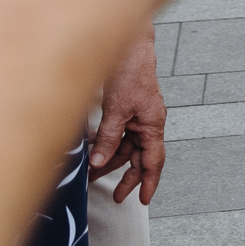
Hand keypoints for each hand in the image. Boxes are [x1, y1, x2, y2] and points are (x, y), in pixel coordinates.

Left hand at [90, 27, 165, 204]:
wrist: (128, 45)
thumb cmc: (130, 72)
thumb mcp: (117, 109)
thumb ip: (108, 138)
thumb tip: (100, 162)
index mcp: (152, 124)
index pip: (153, 161)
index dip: (149, 182)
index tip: (143, 200)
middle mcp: (147, 122)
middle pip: (138, 156)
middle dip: (126, 176)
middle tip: (115, 195)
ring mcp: (136, 115)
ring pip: (124, 145)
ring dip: (109, 158)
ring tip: (92, 171)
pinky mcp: (125, 107)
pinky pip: (117, 131)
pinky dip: (105, 141)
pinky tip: (90, 146)